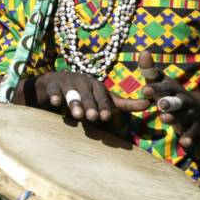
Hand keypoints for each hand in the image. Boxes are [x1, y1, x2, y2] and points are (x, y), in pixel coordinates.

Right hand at [34, 71, 148, 121]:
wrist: (55, 83)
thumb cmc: (84, 94)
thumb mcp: (103, 98)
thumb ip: (123, 103)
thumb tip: (148, 104)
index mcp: (95, 85)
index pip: (102, 95)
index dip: (104, 105)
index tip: (106, 116)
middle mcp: (82, 81)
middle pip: (87, 96)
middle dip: (90, 106)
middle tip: (93, 117)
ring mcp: (66, 82)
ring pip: (71, 94)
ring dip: (75, 104)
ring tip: (77, 115)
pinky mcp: (52, 85)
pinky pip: (54, 91)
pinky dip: (55, 96)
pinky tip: (56, 103)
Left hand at [139, 51, 199, 152]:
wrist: (198, 109)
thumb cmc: (171, 94)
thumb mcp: (162, 82)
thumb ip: (150, 70)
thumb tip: (143, 51)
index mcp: (172, 89)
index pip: (163, 87)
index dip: (155, 88)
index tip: (145, 90)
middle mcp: (183, 100)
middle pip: (176, 101)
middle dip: (169, 102)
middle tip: (160, 105)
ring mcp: (190, 114)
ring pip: (183, 118)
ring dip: (175, 119)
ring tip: (165, 119)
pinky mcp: (196, 128)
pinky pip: (193, 133)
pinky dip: (189, 138)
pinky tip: (184, 143)